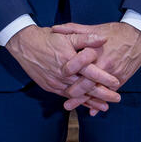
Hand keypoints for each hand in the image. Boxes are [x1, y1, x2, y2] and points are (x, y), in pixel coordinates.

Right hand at [6, 25, 121, 113]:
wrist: (24, 45)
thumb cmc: (46, 38)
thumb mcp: (67, 35)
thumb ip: (86, 38)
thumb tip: (103, 39)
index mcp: (69, 60)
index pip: (91, 72)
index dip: (104, 78)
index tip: (116, 82)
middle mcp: (62, 74)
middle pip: (86, 88)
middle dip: (102, 94)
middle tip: (117, 98)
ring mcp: (55, 82)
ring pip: (76, 95)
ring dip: (91, 101)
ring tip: (104, 107)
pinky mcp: (49, 86)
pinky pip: (65, 96)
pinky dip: (77, 101)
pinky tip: (85, 104)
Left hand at [53, 21, 140, 109]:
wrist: (137, 36)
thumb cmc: (113, 32)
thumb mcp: (93, 28)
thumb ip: (73, 30)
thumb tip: (54, 29)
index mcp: (95, 52)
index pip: (80, 65)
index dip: (69, 73)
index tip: (59, 78)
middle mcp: (104, 65)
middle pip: (88, 83)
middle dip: (76, 94)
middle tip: (66, 102)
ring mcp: (113, 74)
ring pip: (98, 91)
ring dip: (86, 101)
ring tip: (73, 107)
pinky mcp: (121, 79)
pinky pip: (110, 92)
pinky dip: (101, 102)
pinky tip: (93, 111)